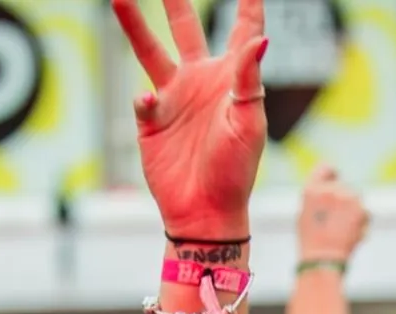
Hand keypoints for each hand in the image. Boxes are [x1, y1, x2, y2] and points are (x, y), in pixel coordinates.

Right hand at [112, 0, 266, 242]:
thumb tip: (260, 40)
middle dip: (176, 2)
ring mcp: (174, 99)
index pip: (244, 32)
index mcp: (232, 80)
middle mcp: (201, 82)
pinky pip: (142, 99)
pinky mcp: (151, 120)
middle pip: (187, 29)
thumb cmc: (235, 171)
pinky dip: (143, 99)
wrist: (204, 211)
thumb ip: (248, 80)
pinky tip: (149, 103)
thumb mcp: (248, 124)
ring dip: (135, 26)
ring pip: (150, 52)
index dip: (248, 6)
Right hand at [297, 164, 368, 262]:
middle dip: (343, 201)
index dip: (332, 175)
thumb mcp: (305, 215)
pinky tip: (351, 234)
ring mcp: (347, 198)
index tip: (336, 179)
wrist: (323, 259)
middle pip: (342, 187)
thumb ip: (318, 198)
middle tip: (336, 221)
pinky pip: (364, 212)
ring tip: (341, 231)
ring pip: (355, 200)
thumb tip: (330, 190)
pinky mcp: (361, 209)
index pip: (326, 168)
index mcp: (311, 189)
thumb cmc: (311, 242)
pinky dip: (361, 222)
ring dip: (353, 211)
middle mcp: (330, 189)